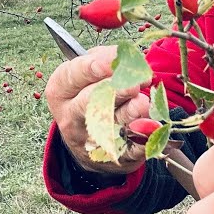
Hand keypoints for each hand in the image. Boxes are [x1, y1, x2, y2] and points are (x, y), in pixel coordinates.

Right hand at [45, 45, 151, 175]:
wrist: (85, 140)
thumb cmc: (88, 93)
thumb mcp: (86, 73)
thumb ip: (104, 60)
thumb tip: (127, 56)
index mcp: (60, 90)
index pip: (74, 75)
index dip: (95, 66)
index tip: (114, 60)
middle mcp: (70, 116)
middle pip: (90, 102)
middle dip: (114, 91)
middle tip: (133, 84)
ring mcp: (89, 139)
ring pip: (110, 125)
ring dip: (130, 113)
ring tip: (143, 104)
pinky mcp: (110, 156)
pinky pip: (128, 148)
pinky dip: (142, 139)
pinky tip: (153, 128)